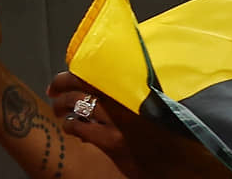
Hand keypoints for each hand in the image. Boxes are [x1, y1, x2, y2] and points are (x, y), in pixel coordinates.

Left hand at [48, 72, 231, 178]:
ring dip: (61, 105)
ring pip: (77, 102)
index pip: (99, 71)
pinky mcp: (112, 141)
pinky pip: (80, 127)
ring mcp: (118, 121)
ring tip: (58, 110)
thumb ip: (131, 97)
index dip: (76, 71)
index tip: (66, 75)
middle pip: (83, 82)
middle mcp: (125, 100)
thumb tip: (107, 89)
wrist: (179, 160)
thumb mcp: (151, 108)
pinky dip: (70, 125)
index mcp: (134, 89)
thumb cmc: (165, 134)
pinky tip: (71, 128)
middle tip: (53, 91)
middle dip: (61, 84)